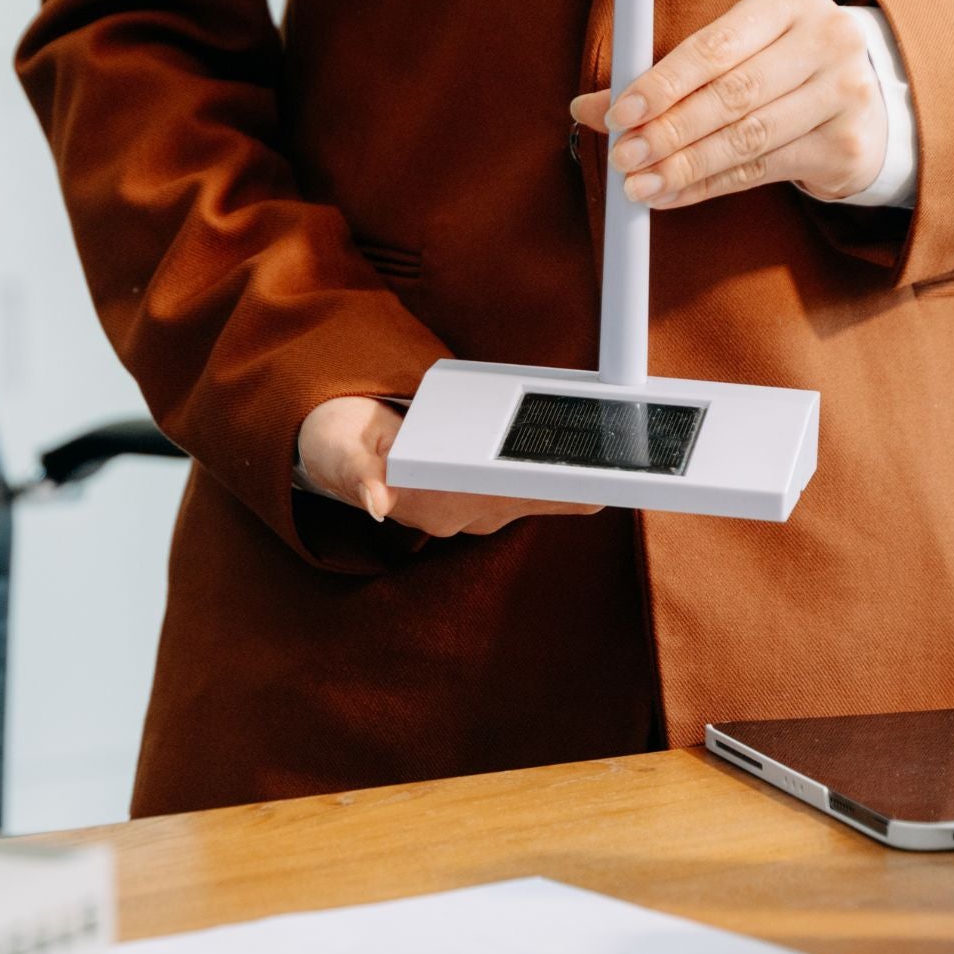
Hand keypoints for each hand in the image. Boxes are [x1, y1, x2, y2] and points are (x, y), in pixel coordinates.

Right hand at [297, 396, 603, 538]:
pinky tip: (590, 459)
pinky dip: (562, 476)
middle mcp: (459, 514)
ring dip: (570, 473)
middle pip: (534, 498)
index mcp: (432, 503)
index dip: (550, 491)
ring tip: (611, 439)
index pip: (505, 499)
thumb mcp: (339, 452)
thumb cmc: (338, 445)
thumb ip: (358, 475)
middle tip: (621, 442)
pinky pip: (532, 489)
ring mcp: (473, 509)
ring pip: (538, 495)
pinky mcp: (482, 496)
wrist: (332, 450)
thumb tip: (377, 501)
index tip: (592, 483)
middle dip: (573, 475)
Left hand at [570, 0, 886, 208]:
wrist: (862, 94)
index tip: (618, 113)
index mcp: (790, 1)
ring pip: (746, 138)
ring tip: (637, 185)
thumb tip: (586, 107)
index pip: (714, 47)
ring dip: (683, 167)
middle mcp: (827, 40)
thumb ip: (661, 74)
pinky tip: (670, 195)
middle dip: (667, 131)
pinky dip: (707, 187)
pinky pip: (761, 171)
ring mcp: (844, 93)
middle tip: (622, 157)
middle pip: (731, 96)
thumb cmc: (774, 63)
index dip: (662, 84)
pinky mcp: (845, 144)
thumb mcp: (728, 49)